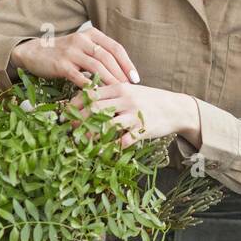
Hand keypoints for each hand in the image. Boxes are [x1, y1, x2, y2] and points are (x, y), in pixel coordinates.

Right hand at [10, 28, 138, 88]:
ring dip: (109, 80)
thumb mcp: (82, 47)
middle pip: (108, 57)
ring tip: (118, 92)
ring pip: (96, 66)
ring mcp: (71, 51)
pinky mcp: (60, 64)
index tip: (136, 78)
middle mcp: (82, 40)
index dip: (127, 63)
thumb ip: (99, 54)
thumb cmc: (63, 53)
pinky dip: (90, 86)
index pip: (115, 48)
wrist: (33, 52)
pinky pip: (79, 77)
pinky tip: (98, 95)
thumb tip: (122, 72)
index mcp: (91, 34)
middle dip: (121, 74)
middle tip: (130, 88)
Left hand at [66, 83, 192, 147]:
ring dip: (91, 135)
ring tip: (80, 142)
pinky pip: (123, 141)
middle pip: (95, 108)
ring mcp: (134, 115)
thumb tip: (85, 96)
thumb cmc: (149, 100)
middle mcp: (126, 100)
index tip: (64, 113)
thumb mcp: (130, 90)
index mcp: (120, 88)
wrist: (175, 108)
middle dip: (78, 119)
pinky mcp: (142, 130)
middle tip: (69, 128)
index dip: (75, 103)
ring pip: (107, 125)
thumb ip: (110, 92)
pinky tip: (100, 152)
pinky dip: (110, 148)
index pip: (91, 93)